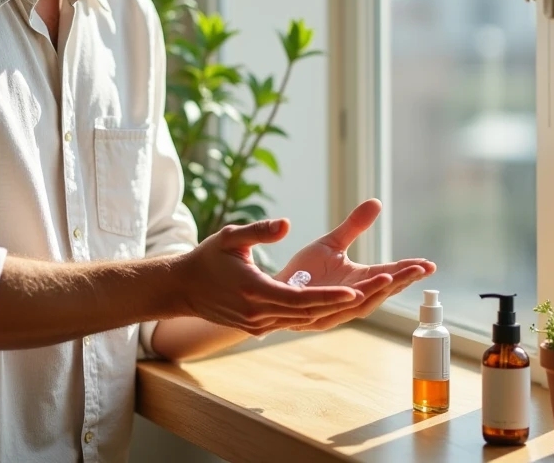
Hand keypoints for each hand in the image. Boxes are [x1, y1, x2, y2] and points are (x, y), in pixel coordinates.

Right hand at [178, 219, 368, 334]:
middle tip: (371, 293)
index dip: (330, 296)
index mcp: (255, 293)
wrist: (182, 288)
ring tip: (362, 298)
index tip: (356, 290)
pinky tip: (332, 305)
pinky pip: (290, 322)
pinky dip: (312, 315)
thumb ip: (260, 231)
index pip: (302, 299)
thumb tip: (286, 224)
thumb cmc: (207, 258)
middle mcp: (259, 315)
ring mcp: (257, 325)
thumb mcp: (231, 236)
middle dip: (341, 304)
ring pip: (302, 320)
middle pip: (308, 313)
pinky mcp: (256, 328)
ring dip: (330, 311)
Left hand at [273, 199, 435, 331]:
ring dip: (385, 289)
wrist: (275, 287)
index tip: (430, 264)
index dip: (409, 270)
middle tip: (424, 268)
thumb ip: (355, 226)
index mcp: (359, 280)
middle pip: (384, 289)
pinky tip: (369, 286)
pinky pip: (342, 306)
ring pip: (367, 300)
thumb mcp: (333, 242)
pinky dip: (358, 297)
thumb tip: (377, 201)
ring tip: (402, 274)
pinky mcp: (321, 312)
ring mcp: (338, 306)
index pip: (390, 275)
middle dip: (405, 280)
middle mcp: (352, 296)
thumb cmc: (305, 270)